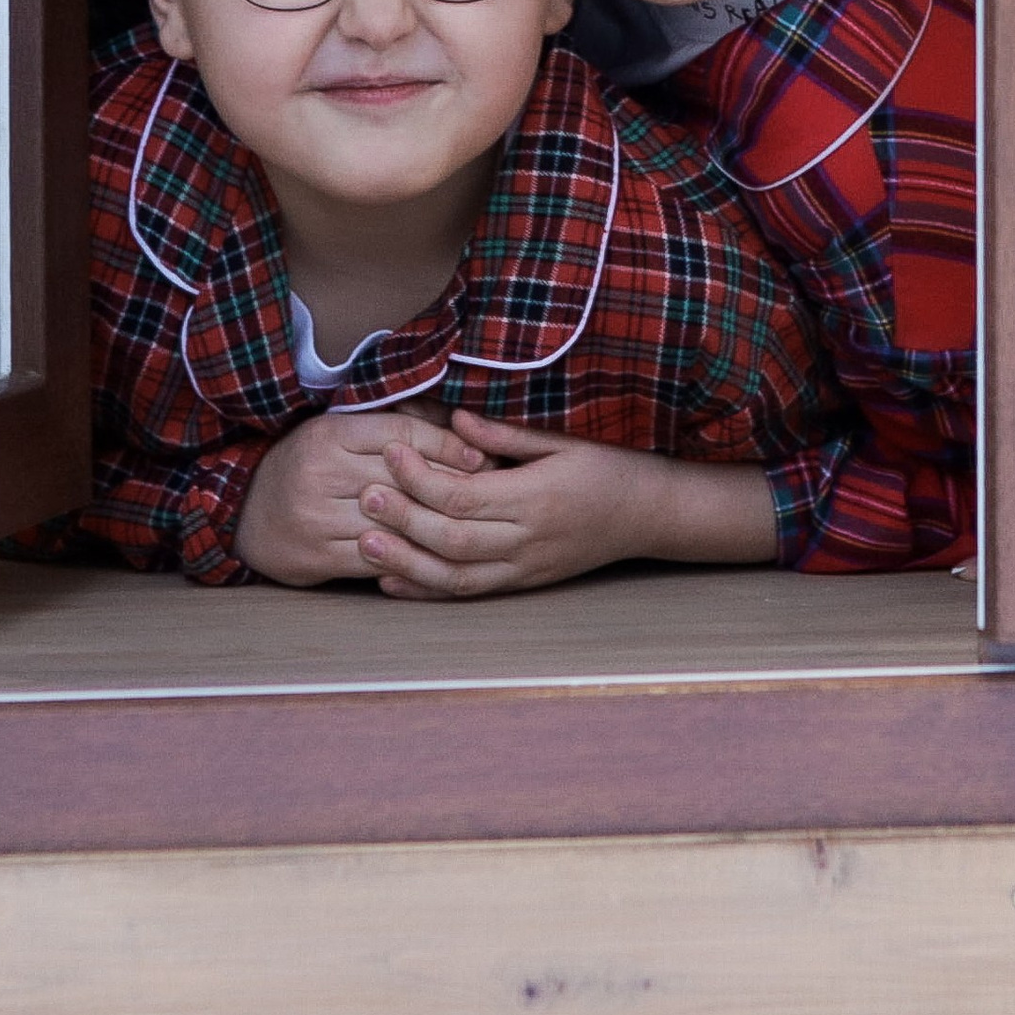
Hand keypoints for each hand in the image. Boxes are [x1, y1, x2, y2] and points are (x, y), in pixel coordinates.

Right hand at [233, 406, 481, 586]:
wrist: (246, 515)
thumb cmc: (307, 467)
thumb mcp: (338, 433)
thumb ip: (390, 426)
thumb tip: (456, 420)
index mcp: (329, 434)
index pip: (402, 434)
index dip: (446, 445)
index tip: (481, 455)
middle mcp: (321, 473)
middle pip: (403, 479)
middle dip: (451, 487)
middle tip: (491, 493)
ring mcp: (317, 518)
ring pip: (394, 522)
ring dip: (437, 526)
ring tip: (473, 525)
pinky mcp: (318, 557)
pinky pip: (377, 559)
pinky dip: (410, 558)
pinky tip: (436, 556)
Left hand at [357, 412, 779, 598]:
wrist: (649, 515)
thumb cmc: (606, 469)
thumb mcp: (561, 440)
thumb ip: (504, 436)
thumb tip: (452, 421)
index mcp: (535, 498)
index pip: (465, 493)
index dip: (422, 476)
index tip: (390, 450)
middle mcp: (528, 540)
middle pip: (453, 538)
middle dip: (405, 520)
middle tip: (365, 496)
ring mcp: (525, 569)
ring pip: (456, 576)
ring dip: (407, 563)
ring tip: (364, 543)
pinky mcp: (523, 585)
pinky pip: (469, 594)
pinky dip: (427, 591)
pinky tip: (392, 581)